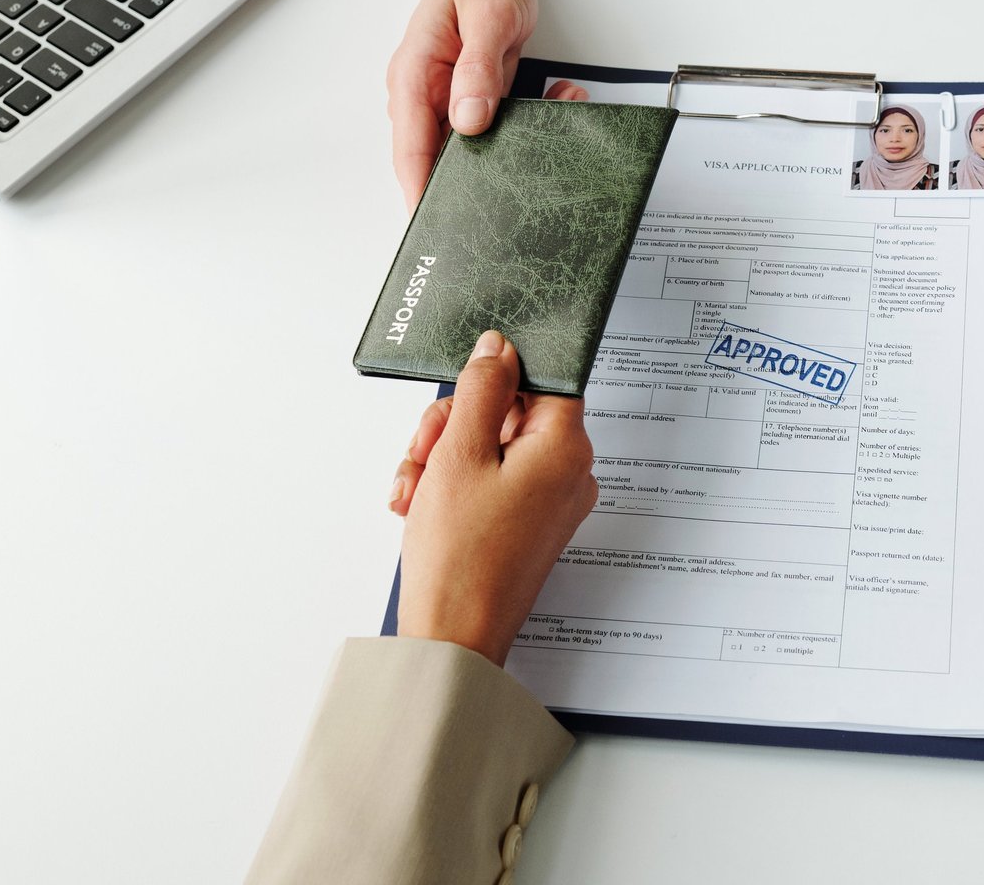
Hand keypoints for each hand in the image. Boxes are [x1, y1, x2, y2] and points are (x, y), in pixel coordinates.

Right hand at [387, 0, 538, 207]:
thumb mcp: (489, 16)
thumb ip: (479, 69)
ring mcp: (446, 100)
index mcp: (415, 78)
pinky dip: (523, 123)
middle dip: (476, 176)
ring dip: (512, 143)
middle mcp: (424, 95)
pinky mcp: (469, 98)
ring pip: (472, 146)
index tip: (435, 225)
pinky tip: (556, 101)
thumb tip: (469, 119)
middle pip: (437, 158)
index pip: (411, 150)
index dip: (421, 192)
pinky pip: (493, 126)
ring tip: (555, 116)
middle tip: (512, 192)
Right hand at [387, 330, 597, 665]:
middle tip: (424, 452)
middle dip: (455, 424)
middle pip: (511, 411)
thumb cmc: (461, 556)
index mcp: (567, 447)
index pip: (544, 378)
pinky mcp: (527, 521)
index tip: (463, 391)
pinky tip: (421, 505)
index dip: (497, 378)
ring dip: (443, 457)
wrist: (454, 636)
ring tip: (414, 489)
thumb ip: (482, 389)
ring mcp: (549, 499)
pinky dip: (453, 484)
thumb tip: (499, 347)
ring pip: (492, 445)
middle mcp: (569, 471)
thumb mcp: (460, 453)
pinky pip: (491, 480)